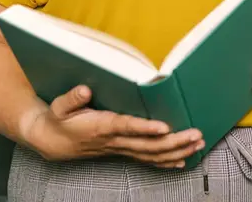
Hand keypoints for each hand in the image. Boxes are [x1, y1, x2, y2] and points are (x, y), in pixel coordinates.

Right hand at [25, 85, 204, 168]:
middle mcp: (115, 141)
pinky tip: (182, 160)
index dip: (145, 128)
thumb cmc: (60, 121)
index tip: (164, 127)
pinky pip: (147, 160)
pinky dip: (166, 161)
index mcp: (102, 127)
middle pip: (148, 145)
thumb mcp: (59, 107)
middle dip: (174, 141)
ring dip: (176, 151)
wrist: (54, 142)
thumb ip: (72, 98)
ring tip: (197, 144)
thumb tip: (85, 89)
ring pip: (152, 154)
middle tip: (195, 134)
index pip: (127, 127)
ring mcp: (120, 149)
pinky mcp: (122, 151)